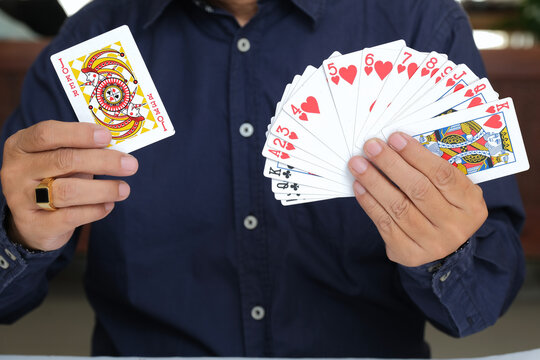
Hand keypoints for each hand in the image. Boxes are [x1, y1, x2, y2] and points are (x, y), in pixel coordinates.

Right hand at [0, 120, 138, 250]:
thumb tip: (117, 148)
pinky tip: (109, 205)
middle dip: (103, 161)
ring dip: (103, 189)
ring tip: (124, 189)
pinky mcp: (35, 225)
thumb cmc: (53, 179)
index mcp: (20, 146)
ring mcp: (22, 199)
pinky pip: (70, 216)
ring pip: (68, 191)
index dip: (79, 134)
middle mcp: (16, 171)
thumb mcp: (59, 158)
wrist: (33, 222)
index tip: (107, 136)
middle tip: (131, 165)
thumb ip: (81, 150)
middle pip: (63, 160)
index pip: (46, 134)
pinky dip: (95, 210)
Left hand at [348, 132, 487, 266]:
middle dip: (391, 164)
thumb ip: (432, 169)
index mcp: (471, 205)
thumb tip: (395, 144)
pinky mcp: (409, 254)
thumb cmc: (443, 205)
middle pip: (418, 190)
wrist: (441, 244)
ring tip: (358, 164)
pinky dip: (369, 202)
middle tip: (371, 146)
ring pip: (398, 207)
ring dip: (374, 182)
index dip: (416, 154)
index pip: (443, 174)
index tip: (394, 138)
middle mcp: (455, 226)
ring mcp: (432, 243)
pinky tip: (359, 185)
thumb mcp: (452, 188)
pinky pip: (384, 223)